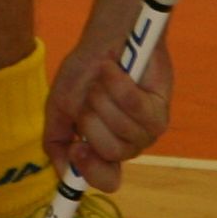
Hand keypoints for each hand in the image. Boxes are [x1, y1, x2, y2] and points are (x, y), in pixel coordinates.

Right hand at [42, 34, 172, 192]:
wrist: (107, 37)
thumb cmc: (85, 70)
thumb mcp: (60, 107)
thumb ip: (57, 141)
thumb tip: (64, 173)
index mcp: (103, 147)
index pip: (106, 180)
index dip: (91, 170)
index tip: (76, 147)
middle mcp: (128, 143)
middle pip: (110, 151)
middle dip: (92, 117)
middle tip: (90, 94)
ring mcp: (147, 130)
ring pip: (122, 130)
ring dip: (104, 96)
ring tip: (103, 77)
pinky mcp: (160, 110)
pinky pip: (134, 107)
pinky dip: (118, 84)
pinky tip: (113, 69)